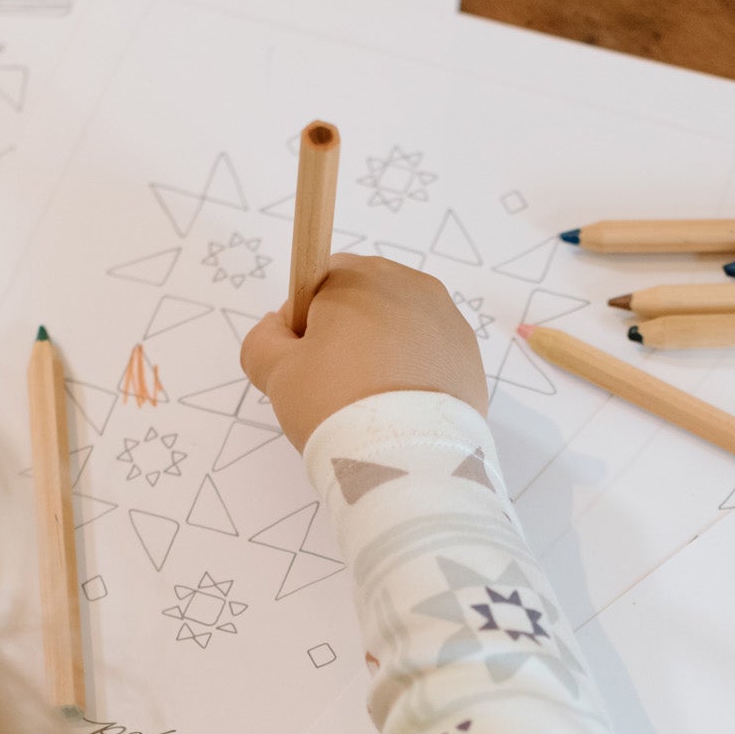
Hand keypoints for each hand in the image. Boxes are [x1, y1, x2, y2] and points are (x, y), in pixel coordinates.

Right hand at [239, 254, 488, 450]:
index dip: (303, 327)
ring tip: (371, 404)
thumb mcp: (275, 372)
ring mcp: (447, 320)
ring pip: (399, 331)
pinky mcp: (471, 356)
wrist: (409, 457)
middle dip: (345, 339)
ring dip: (382, 357)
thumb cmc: (334, 403)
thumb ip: (263, 340)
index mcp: (359, 276)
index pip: (317, 286)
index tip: (305, 366)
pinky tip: (402, 410)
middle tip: (335, 390)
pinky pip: (430, 358)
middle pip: (363, 305)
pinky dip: (414, 376)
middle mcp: (410, 285)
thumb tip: (279, 328)